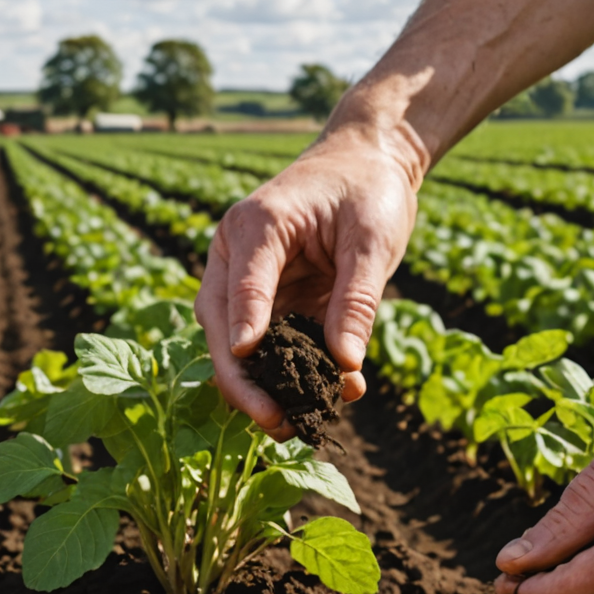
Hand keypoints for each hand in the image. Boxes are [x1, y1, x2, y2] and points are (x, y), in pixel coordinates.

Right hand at [194, 127, 418, 436]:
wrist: (368, 164)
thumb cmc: (368, 190)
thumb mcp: (373, 240)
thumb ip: (357, 301)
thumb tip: (344, 366)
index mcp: (257, 225)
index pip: (243, 284)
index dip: (245, 324)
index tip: (246, 358)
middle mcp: (236, 255)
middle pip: (219, 323)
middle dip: (240, 377)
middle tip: (272, 418)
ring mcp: (244, 281)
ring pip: (233, 344)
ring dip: (257, 387)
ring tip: (290, 428)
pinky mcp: (266, 302)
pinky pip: (266, 348)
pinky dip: (283, 378)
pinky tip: (313, 406)